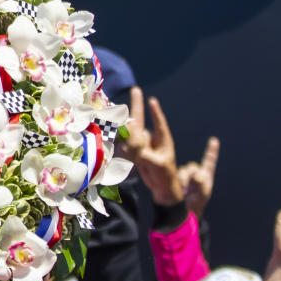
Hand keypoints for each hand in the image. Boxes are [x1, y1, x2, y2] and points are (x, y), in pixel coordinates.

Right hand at [123, 87, 182, 205]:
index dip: (155, 111)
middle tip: (135, 91)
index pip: (159, 123)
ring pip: (132, 135)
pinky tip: (115, 142)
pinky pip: (128, 145)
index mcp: (163, 140)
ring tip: (118, 127)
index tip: (152, 99)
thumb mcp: (159, 165)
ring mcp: (145, 146)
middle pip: (142, 124)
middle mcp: (153, 140)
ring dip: (124, 130)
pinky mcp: (137, 153)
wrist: (163, 188)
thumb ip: (147, 154)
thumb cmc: (166, 175)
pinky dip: (121, 142)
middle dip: (135, 110)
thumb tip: (135, 146)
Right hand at [178, 136, 219, 217]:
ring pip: (182, 172)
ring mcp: (184, 177)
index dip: (211, 150)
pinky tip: (177, 188)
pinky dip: (176, 180)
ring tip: (183, 191)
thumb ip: (202, 183)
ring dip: (182, 179)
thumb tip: (196, 173)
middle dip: (189, 175)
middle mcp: (194, 174)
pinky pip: (175, 175)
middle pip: (191, 167)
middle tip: (187, 187)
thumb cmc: (196, 203)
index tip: (214, 141)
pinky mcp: (175, 180)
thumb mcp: (203, 194)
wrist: (184, 212)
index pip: (209, 161)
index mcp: (205, 176)